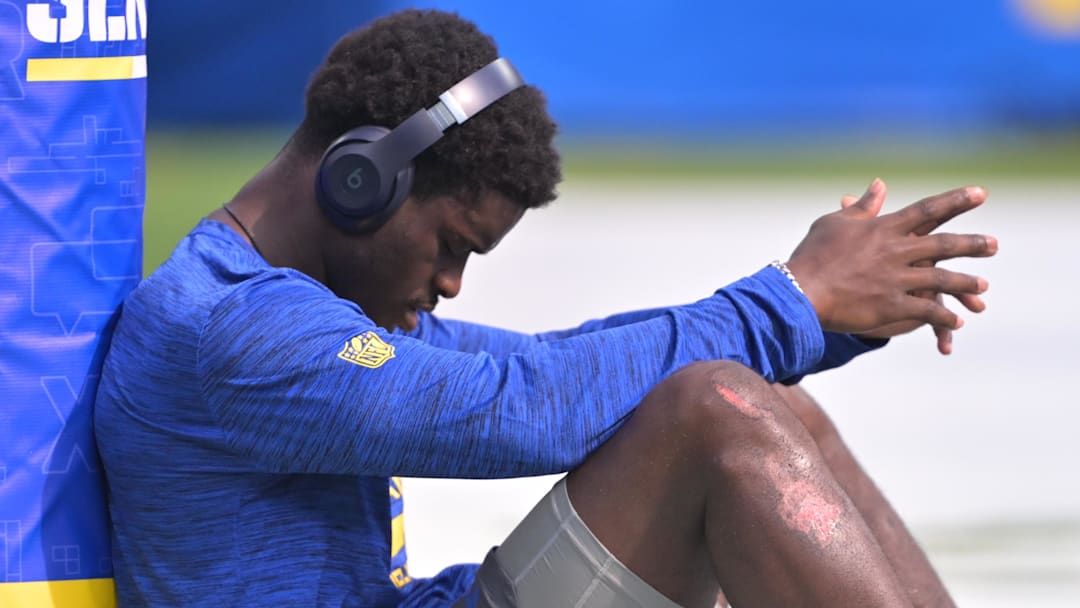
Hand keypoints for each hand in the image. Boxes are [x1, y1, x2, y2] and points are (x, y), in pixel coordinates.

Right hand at [785, 179, 996, 335]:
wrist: (799, 291)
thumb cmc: (812, 254)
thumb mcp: (835, 223)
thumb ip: (863, 206)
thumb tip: (880, 184)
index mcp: (884, 229)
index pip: (928, 210)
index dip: (956, 200)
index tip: (981, 193)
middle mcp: (896, 252)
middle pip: (943, 245)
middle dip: (972, 244)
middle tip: (994, 245)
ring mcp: (895, 280)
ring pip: (942, 279)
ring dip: (965, 283)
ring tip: (983, 286)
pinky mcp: (890, 306)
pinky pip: (926, 312)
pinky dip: (943, 318)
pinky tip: (957, 323)